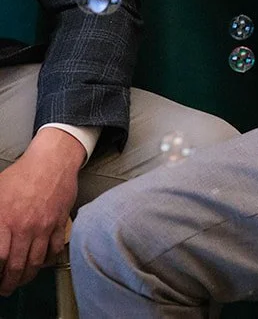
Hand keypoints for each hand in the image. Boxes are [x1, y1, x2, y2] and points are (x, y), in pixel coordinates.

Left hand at [0, 132, 80, 293]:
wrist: (52, 162)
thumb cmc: (22, 175)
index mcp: (5, 219)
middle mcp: (25, 226)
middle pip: (17, 265)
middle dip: (10, 282)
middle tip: (6, 288)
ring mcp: (44, 226)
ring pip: (36, 261)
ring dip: (28, 276)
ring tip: (22, 280)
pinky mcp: (59, 223)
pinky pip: (54, 249)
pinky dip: (48, 260)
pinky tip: (41, 262)